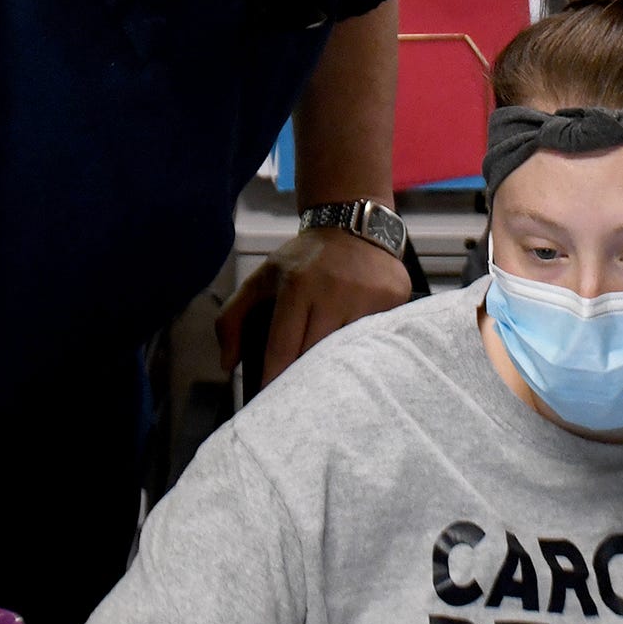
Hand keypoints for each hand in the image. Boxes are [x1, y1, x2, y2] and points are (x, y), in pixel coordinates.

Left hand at [218, 226, 410, 384]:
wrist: (352, 224)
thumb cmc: (303, 261)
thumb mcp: (261, 278)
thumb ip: (232, 318)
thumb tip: (228, 364)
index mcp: (297, 285)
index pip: (283, 346)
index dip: (275, 377)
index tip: (270, 399)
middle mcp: (334, 290)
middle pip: (316, 355)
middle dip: (305, 377)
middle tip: (299, 396)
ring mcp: (367, 295)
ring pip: (348, 352)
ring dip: (337, 367)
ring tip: (328, 381)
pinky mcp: (394, 299)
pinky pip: (377, 339)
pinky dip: (365, 350)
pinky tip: (357, 354)